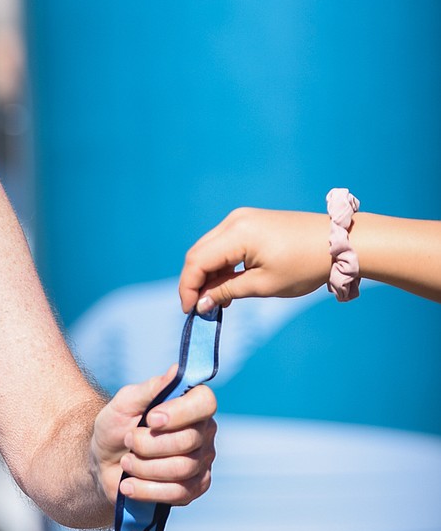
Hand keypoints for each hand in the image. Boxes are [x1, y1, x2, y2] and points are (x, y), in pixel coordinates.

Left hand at [91, 367, 216, 506]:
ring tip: (126, 462)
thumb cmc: (116, 427)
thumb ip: (152, 388)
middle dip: (148, 443)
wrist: (104, 463)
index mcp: (191, 406)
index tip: (151, 418)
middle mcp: (203, 433)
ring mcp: (201, 462)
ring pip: (181, 468)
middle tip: (129, 440)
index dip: (180, 412)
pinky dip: (147, 489)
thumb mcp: (126, 402)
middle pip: (188, 440)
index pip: (205, 403)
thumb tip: (178, 370)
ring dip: (143, 467)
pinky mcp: (193, 488)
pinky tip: (128, 485)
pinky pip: (178, 493)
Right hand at [179, 207, 327, 312]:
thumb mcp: (264, 285)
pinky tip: (228, 284)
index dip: (188, 287)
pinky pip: (224, 244)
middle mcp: (234, 221)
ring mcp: (241, 219)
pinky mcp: (250, 222)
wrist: (340, 243)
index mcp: (237, 234)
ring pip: (209, 249)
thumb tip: (201, 303)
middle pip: (198, 253)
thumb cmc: (305, 265)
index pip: (196, 261)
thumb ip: (227, 291)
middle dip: (195, 282)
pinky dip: (221, 264)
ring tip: (217, 300)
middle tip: (200, 308)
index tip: (190, 311)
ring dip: (208, 274)